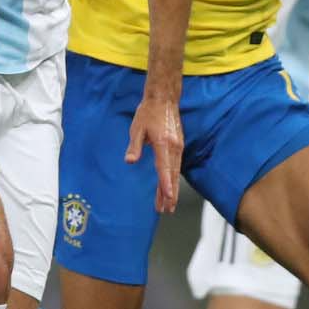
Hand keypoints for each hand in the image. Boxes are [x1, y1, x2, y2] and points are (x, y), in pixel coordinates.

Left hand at [126, 94, 182, 213]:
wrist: (164, 99)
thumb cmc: (148, 113)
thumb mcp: (136, 128)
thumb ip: (134, 146)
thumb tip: (129, 161)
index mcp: (163, 143)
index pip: (165, 168)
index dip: (167, 185)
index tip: (169, 198)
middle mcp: (174, 147)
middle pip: (173, 175)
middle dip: (171, 194)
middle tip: (167, 209)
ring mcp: (178, 147)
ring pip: (176, 172)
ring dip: (173, 189)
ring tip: (169, 204)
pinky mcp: (178, 145)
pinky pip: (177, 166)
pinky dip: (174, 178)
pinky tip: (171, 186)